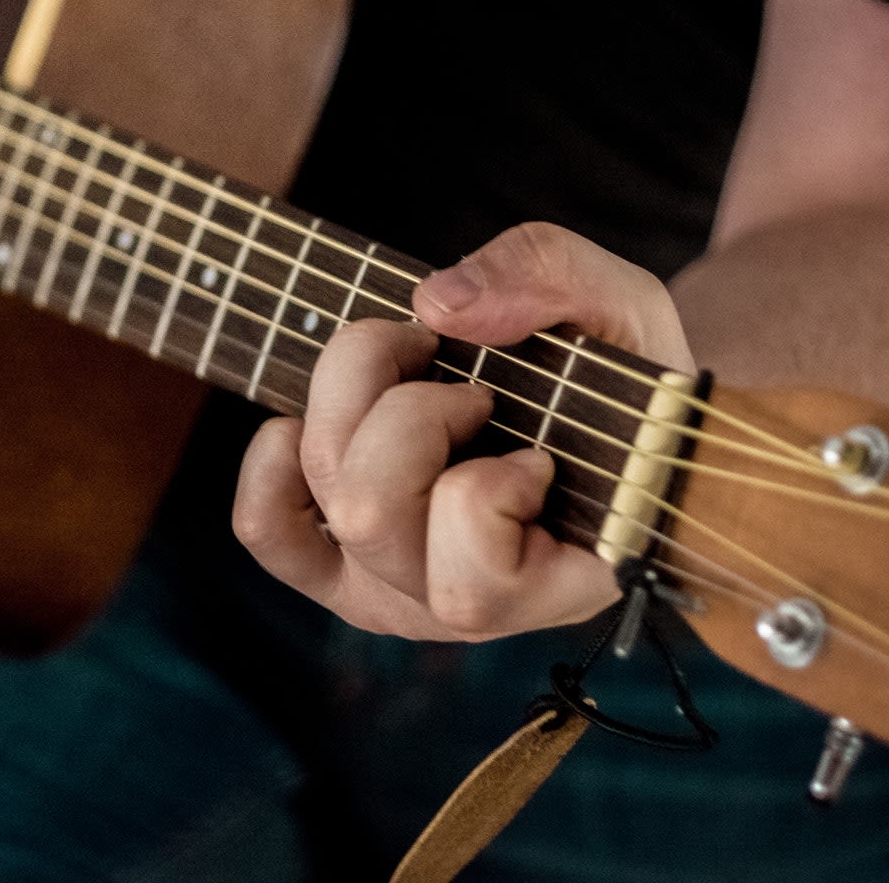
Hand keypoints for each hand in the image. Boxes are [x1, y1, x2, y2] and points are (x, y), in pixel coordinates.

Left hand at [232, 222, 694, 640]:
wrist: (599, 410)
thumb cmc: (622, 374)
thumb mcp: (621, 305)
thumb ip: (551, 280)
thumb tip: (438, 304)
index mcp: (554, 586)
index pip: (474, 583)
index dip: (491, 488)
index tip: (537, 448)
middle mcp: (461, 609)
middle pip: (369, 514)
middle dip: (412, 411)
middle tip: (471, 388)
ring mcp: (391, 589)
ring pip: (327, 500)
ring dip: (354, 405)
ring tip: (414, 375)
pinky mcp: (336, 564)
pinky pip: (266, 525)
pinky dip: (274, 460)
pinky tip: (320, 417)